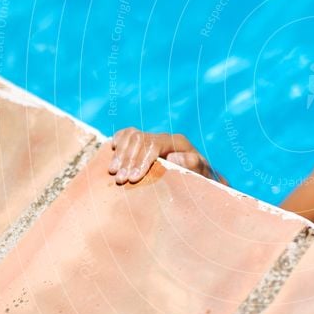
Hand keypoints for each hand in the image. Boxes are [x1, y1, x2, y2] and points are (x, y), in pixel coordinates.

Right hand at [109, 127, 224, 184]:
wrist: (200, 176)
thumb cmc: (201, 177)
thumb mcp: (202, 173)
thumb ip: (191, 164)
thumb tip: (173, 156)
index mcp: (177, 142)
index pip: (154, 144)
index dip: (141, 160)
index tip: (134, 178)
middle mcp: (164, 137)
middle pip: (139, 140)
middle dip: (128, 159)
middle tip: (120, 179)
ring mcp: (154, 138)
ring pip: (131, 136)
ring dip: (120, 153)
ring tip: (113, 172)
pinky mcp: (146, 143)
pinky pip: (128, 134)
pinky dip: (119, 140)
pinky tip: (112, 150)